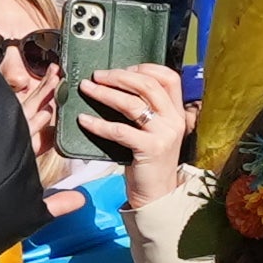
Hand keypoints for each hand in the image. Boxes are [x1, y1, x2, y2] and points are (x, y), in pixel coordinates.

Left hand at [76, 58, 194, 187]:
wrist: (157, 195)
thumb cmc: (150, 161)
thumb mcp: (156, 131)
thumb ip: (148, 111)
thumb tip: (119, 86)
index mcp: (178, 112)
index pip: (169, 77)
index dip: (144, 68)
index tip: (122, 68)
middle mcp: (175, 120)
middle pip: (148, 85)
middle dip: (119, 76)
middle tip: (97, 75)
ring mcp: (164, 134)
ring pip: (132, 104)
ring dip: (105, 93)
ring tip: (87, 88)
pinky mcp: (150, 149)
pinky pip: (119, 130)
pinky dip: (98, 124)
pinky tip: (83, 120)